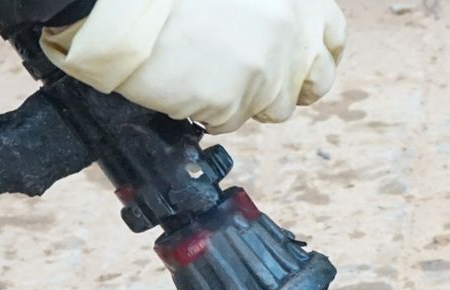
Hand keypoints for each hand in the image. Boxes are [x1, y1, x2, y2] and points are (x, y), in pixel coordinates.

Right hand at [41, 0, 345, 133]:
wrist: (117, 3)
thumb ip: (269, 8)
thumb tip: (282, 34)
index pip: (331, 35)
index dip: (318, 53)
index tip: (304, 62)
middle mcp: (290, 32)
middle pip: (315, 80)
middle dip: (289, 84)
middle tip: (255, 78)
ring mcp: (266, 69)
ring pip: (275, 106)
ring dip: (247, 98)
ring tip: (207, 71)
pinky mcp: (237, 100)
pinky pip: (233, 119)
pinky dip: (211, 109)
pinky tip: (186, 82)